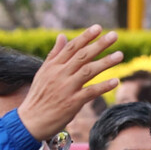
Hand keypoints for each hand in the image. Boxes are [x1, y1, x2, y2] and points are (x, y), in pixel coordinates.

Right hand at [17, 25, 123, 140]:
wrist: (30, 121)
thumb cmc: (39, 97)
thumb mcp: (43, 73)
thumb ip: (54, 55)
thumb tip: (62, 35)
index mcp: (53, 66)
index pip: (72, 47)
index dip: (85, 37)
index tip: (98, 28)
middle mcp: (59, 74)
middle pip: (82, 56)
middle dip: (99, 45)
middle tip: (114, 35)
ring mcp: (66, 88)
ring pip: (88, 71)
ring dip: (105, 62)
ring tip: (120, 55)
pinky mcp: (72, 103)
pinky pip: (90, 92)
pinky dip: (103, 86)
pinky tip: (116, 81)